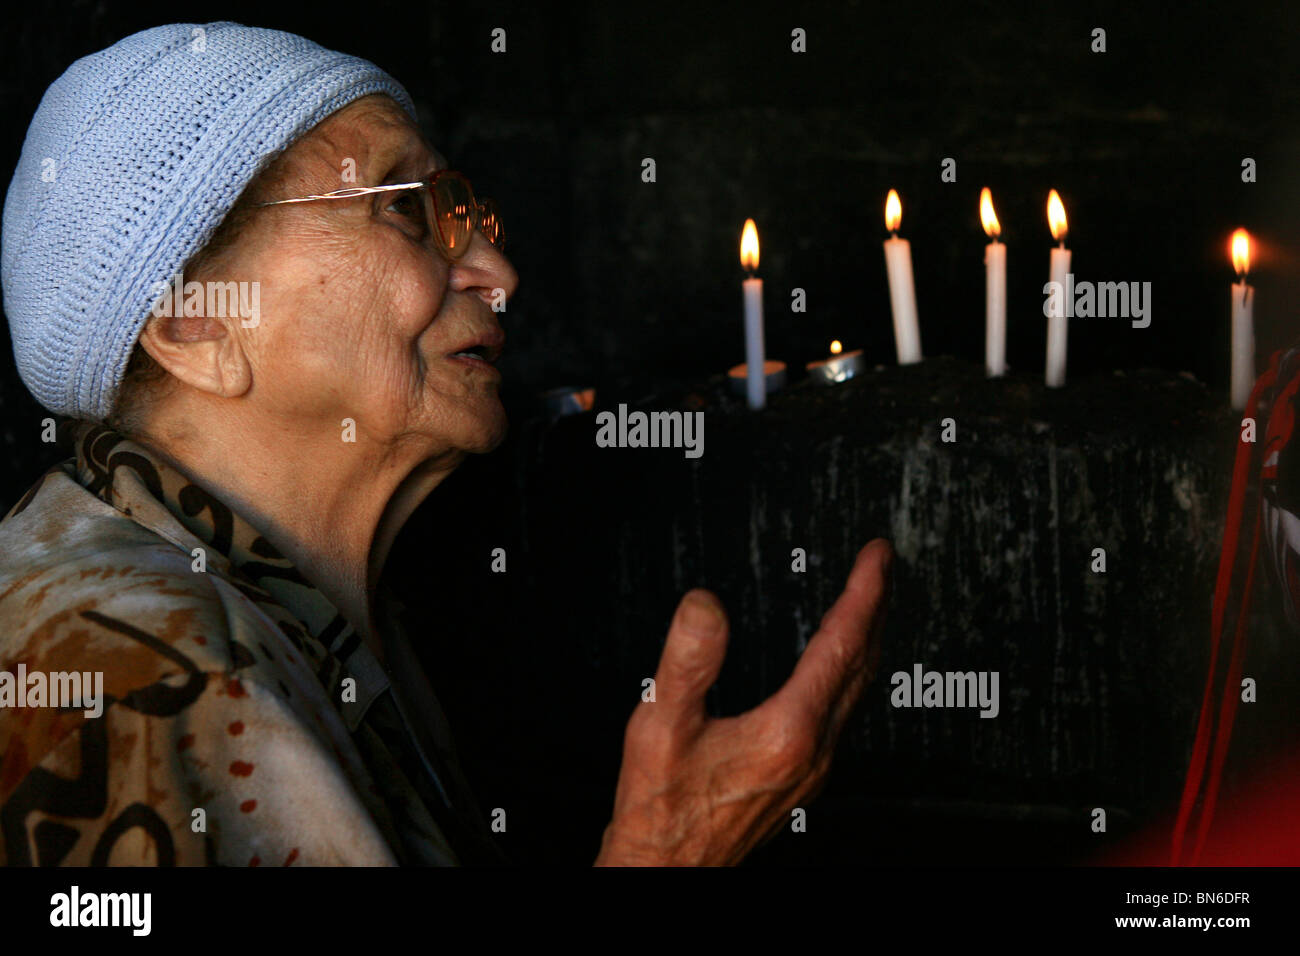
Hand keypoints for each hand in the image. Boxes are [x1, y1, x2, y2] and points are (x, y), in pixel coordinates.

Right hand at [594, 538, 892, 865]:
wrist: (666, 871)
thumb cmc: (661, 810)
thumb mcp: (659, 725)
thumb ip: (687, 661)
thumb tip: (706, 605)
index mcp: (788, 731)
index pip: (842, 644)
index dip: (864, 592)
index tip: (878, 556)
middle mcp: (812, 751)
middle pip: (862, 665)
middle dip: (876, 609)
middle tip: (881, 568)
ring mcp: (811, 768)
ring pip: (857, 691)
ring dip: (866, 642)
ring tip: (867, 606)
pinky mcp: (801, 779)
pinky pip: (841, 712)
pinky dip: (846, 673)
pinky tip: (833, 668)